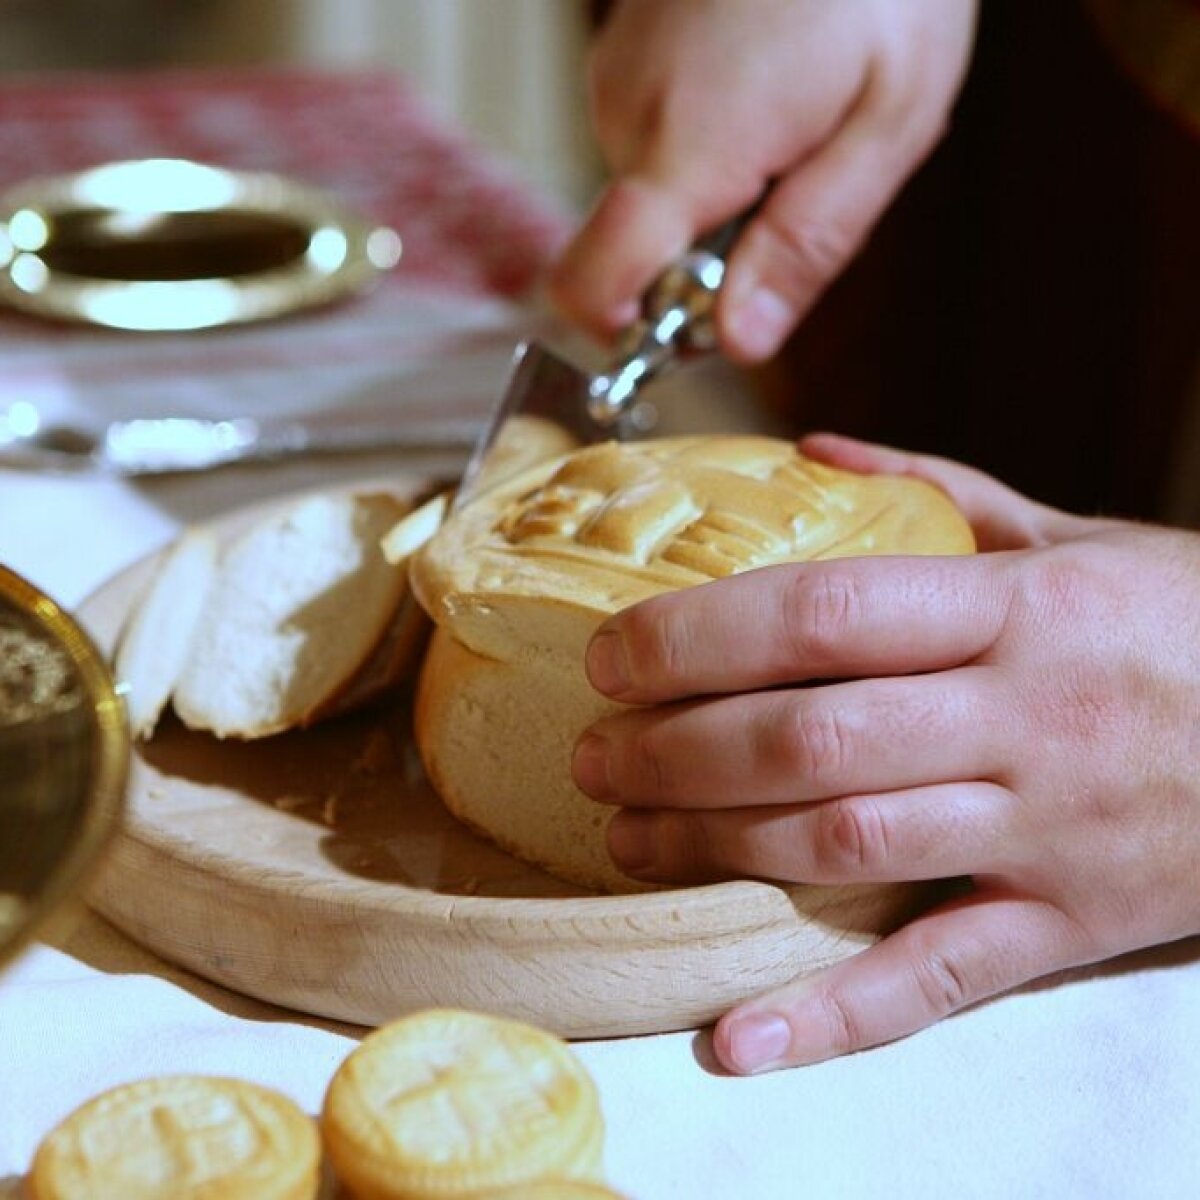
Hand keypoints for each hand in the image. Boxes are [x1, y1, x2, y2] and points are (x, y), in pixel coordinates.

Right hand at [549, 0, 977, 361]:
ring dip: (721, 199)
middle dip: (714, 257)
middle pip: (638, 253)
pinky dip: (709, 153)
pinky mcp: (624, 59)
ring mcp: (617, 79)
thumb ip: (807, 245)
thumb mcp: (886, 125)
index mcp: (693, 143)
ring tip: (793, 126)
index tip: (694, 326)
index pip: (594, 281)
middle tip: (799, 187)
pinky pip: (655, 149)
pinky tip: (765, 97)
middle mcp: (630, 114)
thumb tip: (738, 344)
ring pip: (654, 201)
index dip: (629, 332)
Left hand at [571, 433, 1199, 1071]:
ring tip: (627, 837)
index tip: (612, 654)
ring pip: (847, 848)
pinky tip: (738, 1033)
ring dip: (715, 850)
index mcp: (1018, 609)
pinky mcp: (1067, 923)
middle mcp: (1024, 720)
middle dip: (677, 751)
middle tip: (593, 754)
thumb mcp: (1081, 535)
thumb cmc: (1190, 624)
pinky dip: (829, 1014)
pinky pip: (936, 980)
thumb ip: (944, 493)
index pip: (822, 614)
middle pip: (811, 740)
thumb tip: (819, 453)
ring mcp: (1045, 832)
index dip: (697, 637)